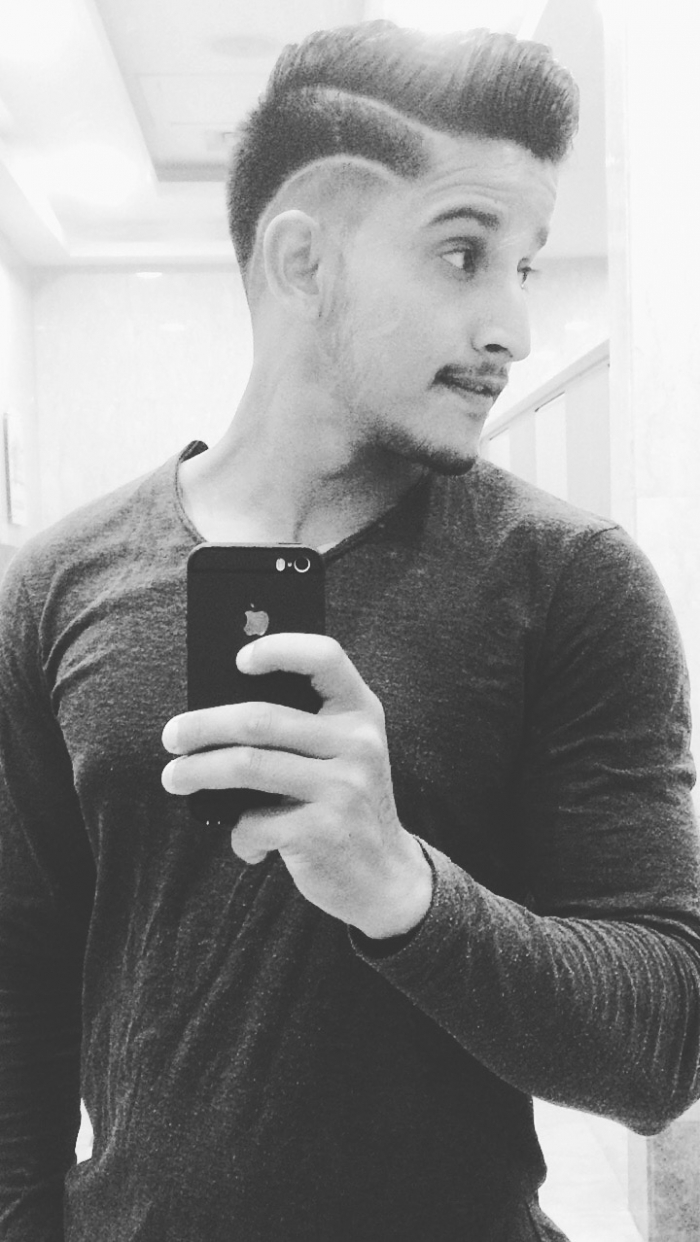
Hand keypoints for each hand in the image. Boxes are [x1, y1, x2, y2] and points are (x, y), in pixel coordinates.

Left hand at [161, 634, 432, 937]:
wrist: (386, 877)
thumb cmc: (344, 803)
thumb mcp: (341, 756)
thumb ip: (300, 728)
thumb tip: (216, 712)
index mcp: (361, 712)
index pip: (324, 657)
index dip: (279, 648)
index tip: (238, 659)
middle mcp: (358, 743)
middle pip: (260, 719)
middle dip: (203, 726)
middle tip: (171, 736)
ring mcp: (344, 787)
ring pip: (246, 765)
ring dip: (197, 772)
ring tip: (174, 778)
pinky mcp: (324, 831)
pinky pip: (256, 821)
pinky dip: (240, 833)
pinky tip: (247, 841)